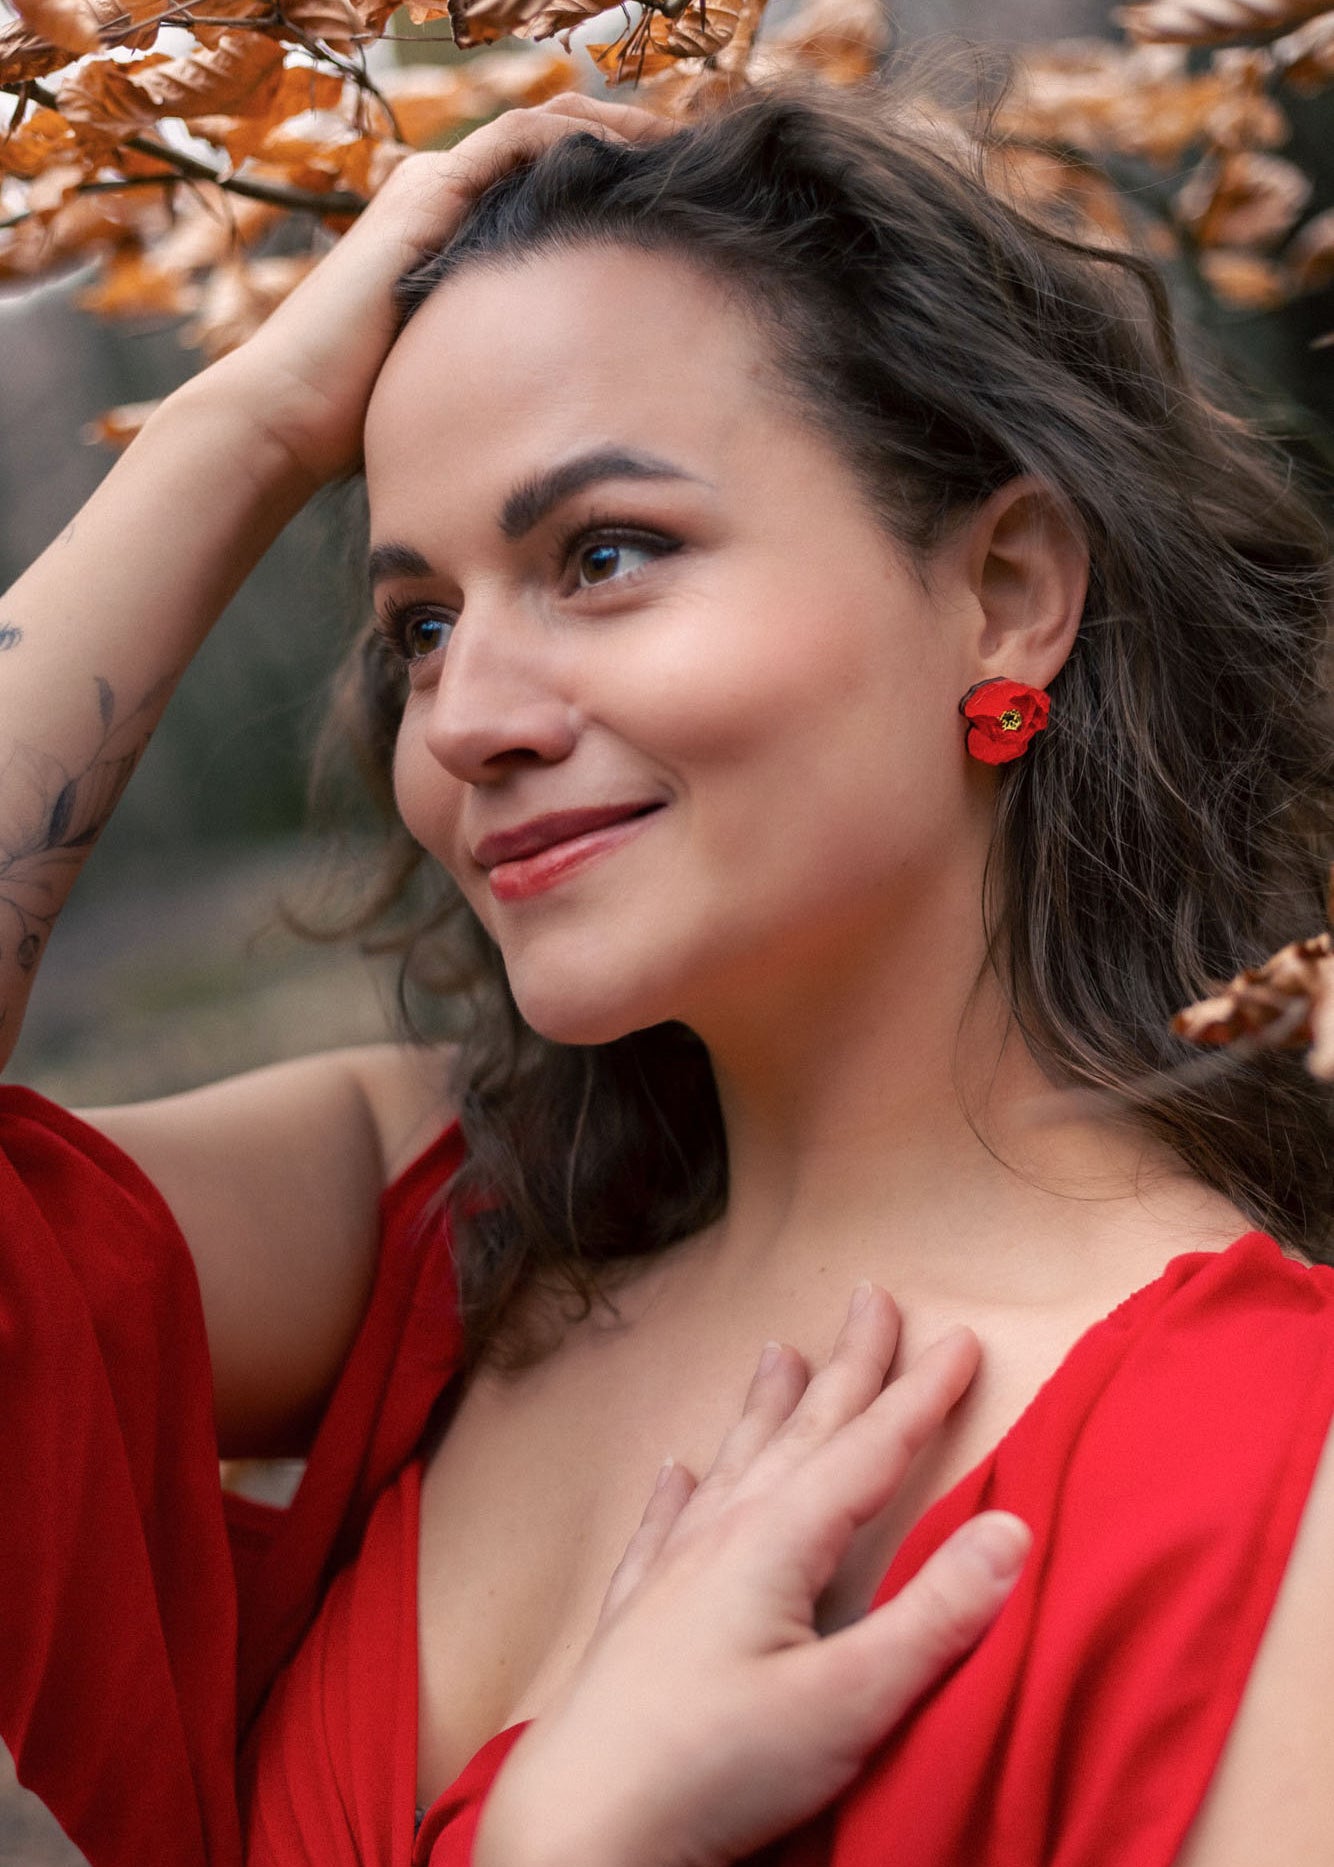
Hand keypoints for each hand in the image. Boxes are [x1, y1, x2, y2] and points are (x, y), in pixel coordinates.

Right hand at [197, 94, 665, 489]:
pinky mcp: (428, 195)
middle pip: (557, 141)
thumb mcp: (465, 379)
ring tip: (682, 144)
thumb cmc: (369, 420)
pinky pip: (516, 139)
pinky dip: (577, 134)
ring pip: (545, 126)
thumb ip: (511, 366)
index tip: (682, 203)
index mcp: (455, 234)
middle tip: (699, 161)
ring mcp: (434, 189)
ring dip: (618, 126)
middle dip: (630, 142)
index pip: (549, 181)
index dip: (617, 178)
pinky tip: (632, 153)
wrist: (293, 415)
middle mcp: (445, 197)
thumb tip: (574, 410)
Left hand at [475, 1286, 1029, 1866]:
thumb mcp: (851, 1703)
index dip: (919, 1394)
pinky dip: (679, 1491)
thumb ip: (933, 1617)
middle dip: (848, 1367)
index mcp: (779, 1543)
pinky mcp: (636, 1619)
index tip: (958, 1339)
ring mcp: (671, 1574)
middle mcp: (722, 1536)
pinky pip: (663, 1527)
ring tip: (777, 1353)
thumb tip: (1010, 1529)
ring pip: (734, 1464)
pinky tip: (675, 1470)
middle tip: (871, 1297)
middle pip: (802, 1433)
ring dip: (766, 1407)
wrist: (582, 1826)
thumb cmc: (718, 1766)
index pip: (868, 1450)